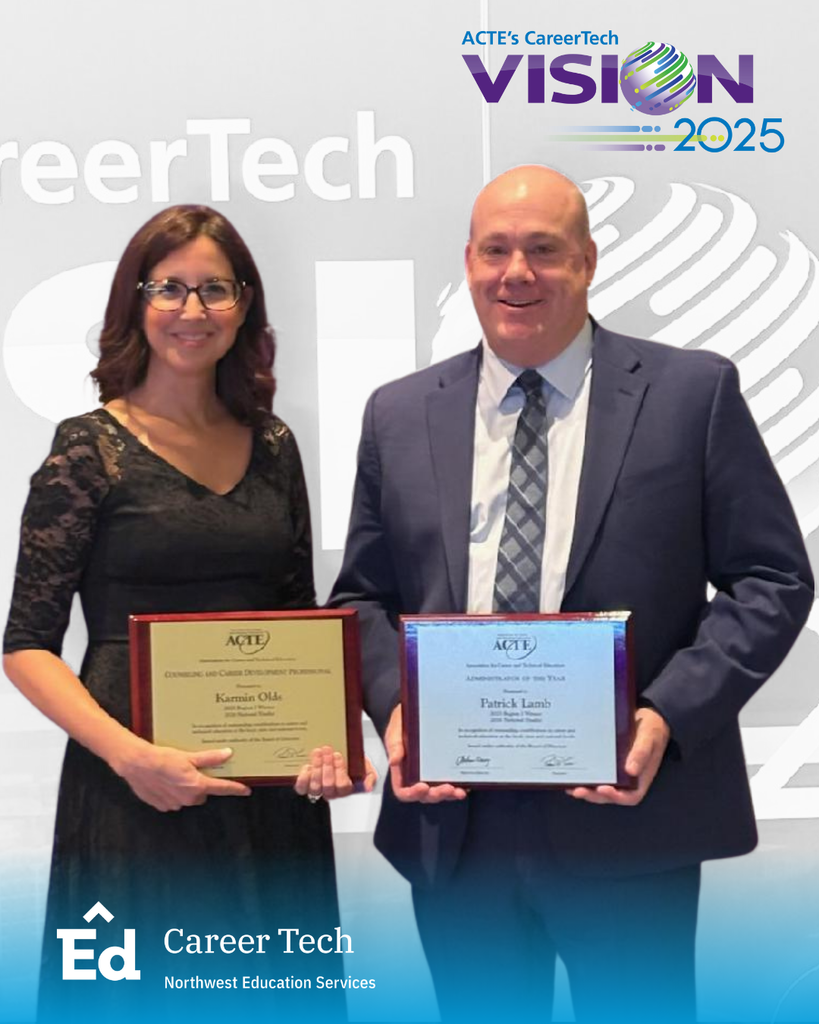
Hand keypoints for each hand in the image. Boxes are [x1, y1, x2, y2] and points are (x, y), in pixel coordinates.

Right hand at [115, 744, 250, 811]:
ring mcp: (175, 804)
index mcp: (197, 785)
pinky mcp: (162, 806)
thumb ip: (209, 758)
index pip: (222, 788)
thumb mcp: (188, 756)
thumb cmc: (162, 758)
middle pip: (203, 793)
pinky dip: (173, 793)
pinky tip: (166, 781)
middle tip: (193, 770)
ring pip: (188, 797)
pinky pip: (174, 801)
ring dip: (186, 788)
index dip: (235, 789)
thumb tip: (227, 754)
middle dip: (201, 784)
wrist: (137, 764)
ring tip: (176, 774)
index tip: (246, 790)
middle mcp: (188, 798)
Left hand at [294, 746, 377, 799]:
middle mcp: (331, 792)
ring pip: (315, 786)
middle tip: (327, 750)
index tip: (338, 755)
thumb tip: (368, 787)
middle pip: (328, 786)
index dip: (339, 771)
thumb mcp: (366, 767)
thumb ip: (370, 777)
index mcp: (346, 790)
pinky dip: (302, 779)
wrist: (340, 754)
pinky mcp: (305, 786)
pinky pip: (301, 788)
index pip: (342, 786)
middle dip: (327, 766)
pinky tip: (306, 767)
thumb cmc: (353, 762)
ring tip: (318, 753)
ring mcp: (317, 789)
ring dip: (316, 768)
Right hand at [385, 705, 466, 802]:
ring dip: (449, 795)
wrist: (418, 710)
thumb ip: (394, 744)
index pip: (403, 791)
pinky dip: (458, 787)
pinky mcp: (444, 769)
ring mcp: (431, 774)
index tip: (422, 786)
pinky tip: (466, 785)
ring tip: (458, 791)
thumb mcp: (396, 729)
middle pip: (424, 795)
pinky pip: (451, 783)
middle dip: (436, 795)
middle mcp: (416, 776)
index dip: (412, 794)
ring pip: (439, 792)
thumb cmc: (403, 721)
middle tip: (447, 788)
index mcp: (402, 770)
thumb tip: (394, 761)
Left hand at [566, 707, 670, 806]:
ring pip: (600, 787)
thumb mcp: (649, 737)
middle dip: (594, 795)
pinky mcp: (606, 763)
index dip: (616, 797)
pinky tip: (571, 774)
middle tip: (579, 790)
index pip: (630, 796)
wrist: (647, 716)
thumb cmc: (651, 728)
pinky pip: (595, 773)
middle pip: (610, 795)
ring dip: (586, 790)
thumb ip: (641, 753)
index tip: (603, 789)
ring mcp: (616, 772)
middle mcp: (627, 778)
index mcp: (641, 777)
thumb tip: (631, 771)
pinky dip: (584, 776)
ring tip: (571, 787)